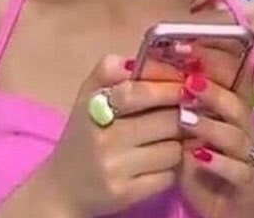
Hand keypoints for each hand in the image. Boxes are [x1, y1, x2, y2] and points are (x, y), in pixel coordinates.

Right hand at [44, 54, 185, 217]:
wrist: (63, 189)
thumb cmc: (83, 135)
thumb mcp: (87, 96)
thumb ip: (109, 70)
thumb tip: (140, 59)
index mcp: (95, 106)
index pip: (137, 91)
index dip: (167, 85)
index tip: (185, 82)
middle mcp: (104, 137)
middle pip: (165, 119)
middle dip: (181, 112)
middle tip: (190, 107)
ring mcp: (115, 168)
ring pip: (173, 148)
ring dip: (179, 141)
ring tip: (174, 135)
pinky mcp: (128, 194)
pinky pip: (169, 174)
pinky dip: (173, 166)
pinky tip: (165, 159)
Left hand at [177, 42, 253, 217]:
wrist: (218, 204)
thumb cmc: (197, 157)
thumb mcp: (186, 125)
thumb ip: (176, 98)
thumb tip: (144, 67)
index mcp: (231, 106)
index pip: (232, 75)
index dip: (215, 60)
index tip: (188, 48)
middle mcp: (245, 126)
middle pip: (236, 102)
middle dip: (212, 90)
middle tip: (188, 82)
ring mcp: (249, 154)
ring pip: (236, 135)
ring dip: (210, 125)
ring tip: (184, 119)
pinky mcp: (247, 182)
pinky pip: (238, 170)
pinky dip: (218, 162)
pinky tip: (196, 155)